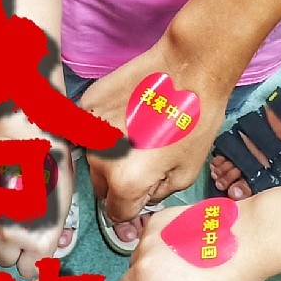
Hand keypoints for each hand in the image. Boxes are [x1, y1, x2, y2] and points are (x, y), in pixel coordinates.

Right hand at [0, 113, 74, 280]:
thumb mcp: (66, 203)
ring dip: (0, 234)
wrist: (29, 136)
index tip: (34, 259)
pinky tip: (1, 201)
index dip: (32, 266)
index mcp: (40, 240)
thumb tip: (56, 242)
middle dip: (13, 252)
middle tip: (22, 237)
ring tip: (13, 214)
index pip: (30, 272)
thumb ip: (56, 229)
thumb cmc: (55, 166)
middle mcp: (14, 235)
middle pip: (5, 261)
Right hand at [80, 39, 228, 223]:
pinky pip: (91, 131)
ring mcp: (89, 131)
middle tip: (146, 157)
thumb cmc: (194, 119)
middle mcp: (100, 160)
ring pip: (95, 159)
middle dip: (120, 180)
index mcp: (125, 182)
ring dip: (112, 154)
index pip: (116, 212)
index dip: (132, 205)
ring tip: (139, 132)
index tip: (143, 191)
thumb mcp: (187, 174)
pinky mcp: (86, 107)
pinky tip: (128, 113)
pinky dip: (105, 129)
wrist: (188, 68)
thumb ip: (156, 194)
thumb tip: (141, 197)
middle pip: (102, 186)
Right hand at [115, 195, 269, 280]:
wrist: (248, 238)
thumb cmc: (232, 280)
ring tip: (182, 266)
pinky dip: (156, 247)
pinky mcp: (154, 223)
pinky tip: (182, 248)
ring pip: (134, 265)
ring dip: (148, 270)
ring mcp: (146, 243)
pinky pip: (144, 242)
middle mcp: (142, 270)